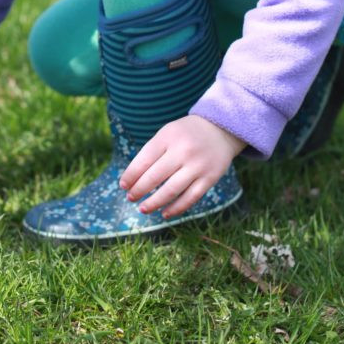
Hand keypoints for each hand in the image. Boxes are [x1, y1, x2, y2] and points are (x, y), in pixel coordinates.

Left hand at [118, 115, 245, 218]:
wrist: (220, 130)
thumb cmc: (186, 134)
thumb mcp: (167, 133)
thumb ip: (152, 152)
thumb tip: (134, 178)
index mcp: (168, 137)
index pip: (144, 159)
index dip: (131, 175)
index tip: (123, 185)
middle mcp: (183, 151)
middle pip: (155, 176)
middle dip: (139, 190)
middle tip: (130, 198)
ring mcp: (197, 166)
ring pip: (171, 190)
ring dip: (154, 202)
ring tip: (143, 208)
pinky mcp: (210, 178)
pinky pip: (190, 198)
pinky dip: (176, 208)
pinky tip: (165, 213)